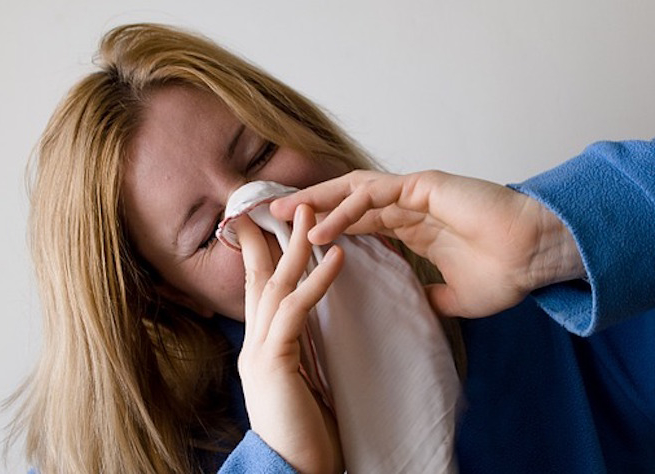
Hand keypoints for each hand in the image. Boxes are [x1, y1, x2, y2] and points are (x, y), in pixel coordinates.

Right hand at [235, 204, 344, 473]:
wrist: (294, 472)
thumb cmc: (306, 431)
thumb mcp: (302, 380)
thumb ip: (301, 348)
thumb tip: (315, 323)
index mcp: (262, 344)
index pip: (260, 286)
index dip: (264, 249)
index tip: (275, 219)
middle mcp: (253, 341)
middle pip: (262, 275)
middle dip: (274, 235)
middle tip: (290, 201)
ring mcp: (259, 350)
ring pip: (275, 284)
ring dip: (295, 245)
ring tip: (312, 213)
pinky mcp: (273, 361)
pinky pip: (296, 312)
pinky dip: (317, 282)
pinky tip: (336, 257)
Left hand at [271, 170, 584, 317]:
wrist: (538, 257)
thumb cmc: (506, 271)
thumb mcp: (457, 295)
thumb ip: (433, 295)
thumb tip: (421, 305)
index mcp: (412, 226)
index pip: (357, 222)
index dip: (325, 226)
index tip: (293, 238)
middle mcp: (407, 206)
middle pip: (345, 201)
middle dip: (309, 208)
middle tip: (273, 217)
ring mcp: (415, 194)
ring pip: (353, 192)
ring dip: (316, 203)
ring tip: (283, 216)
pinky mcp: (425, 187)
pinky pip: (375, 195)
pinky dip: (345, 210)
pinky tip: (320, 228)